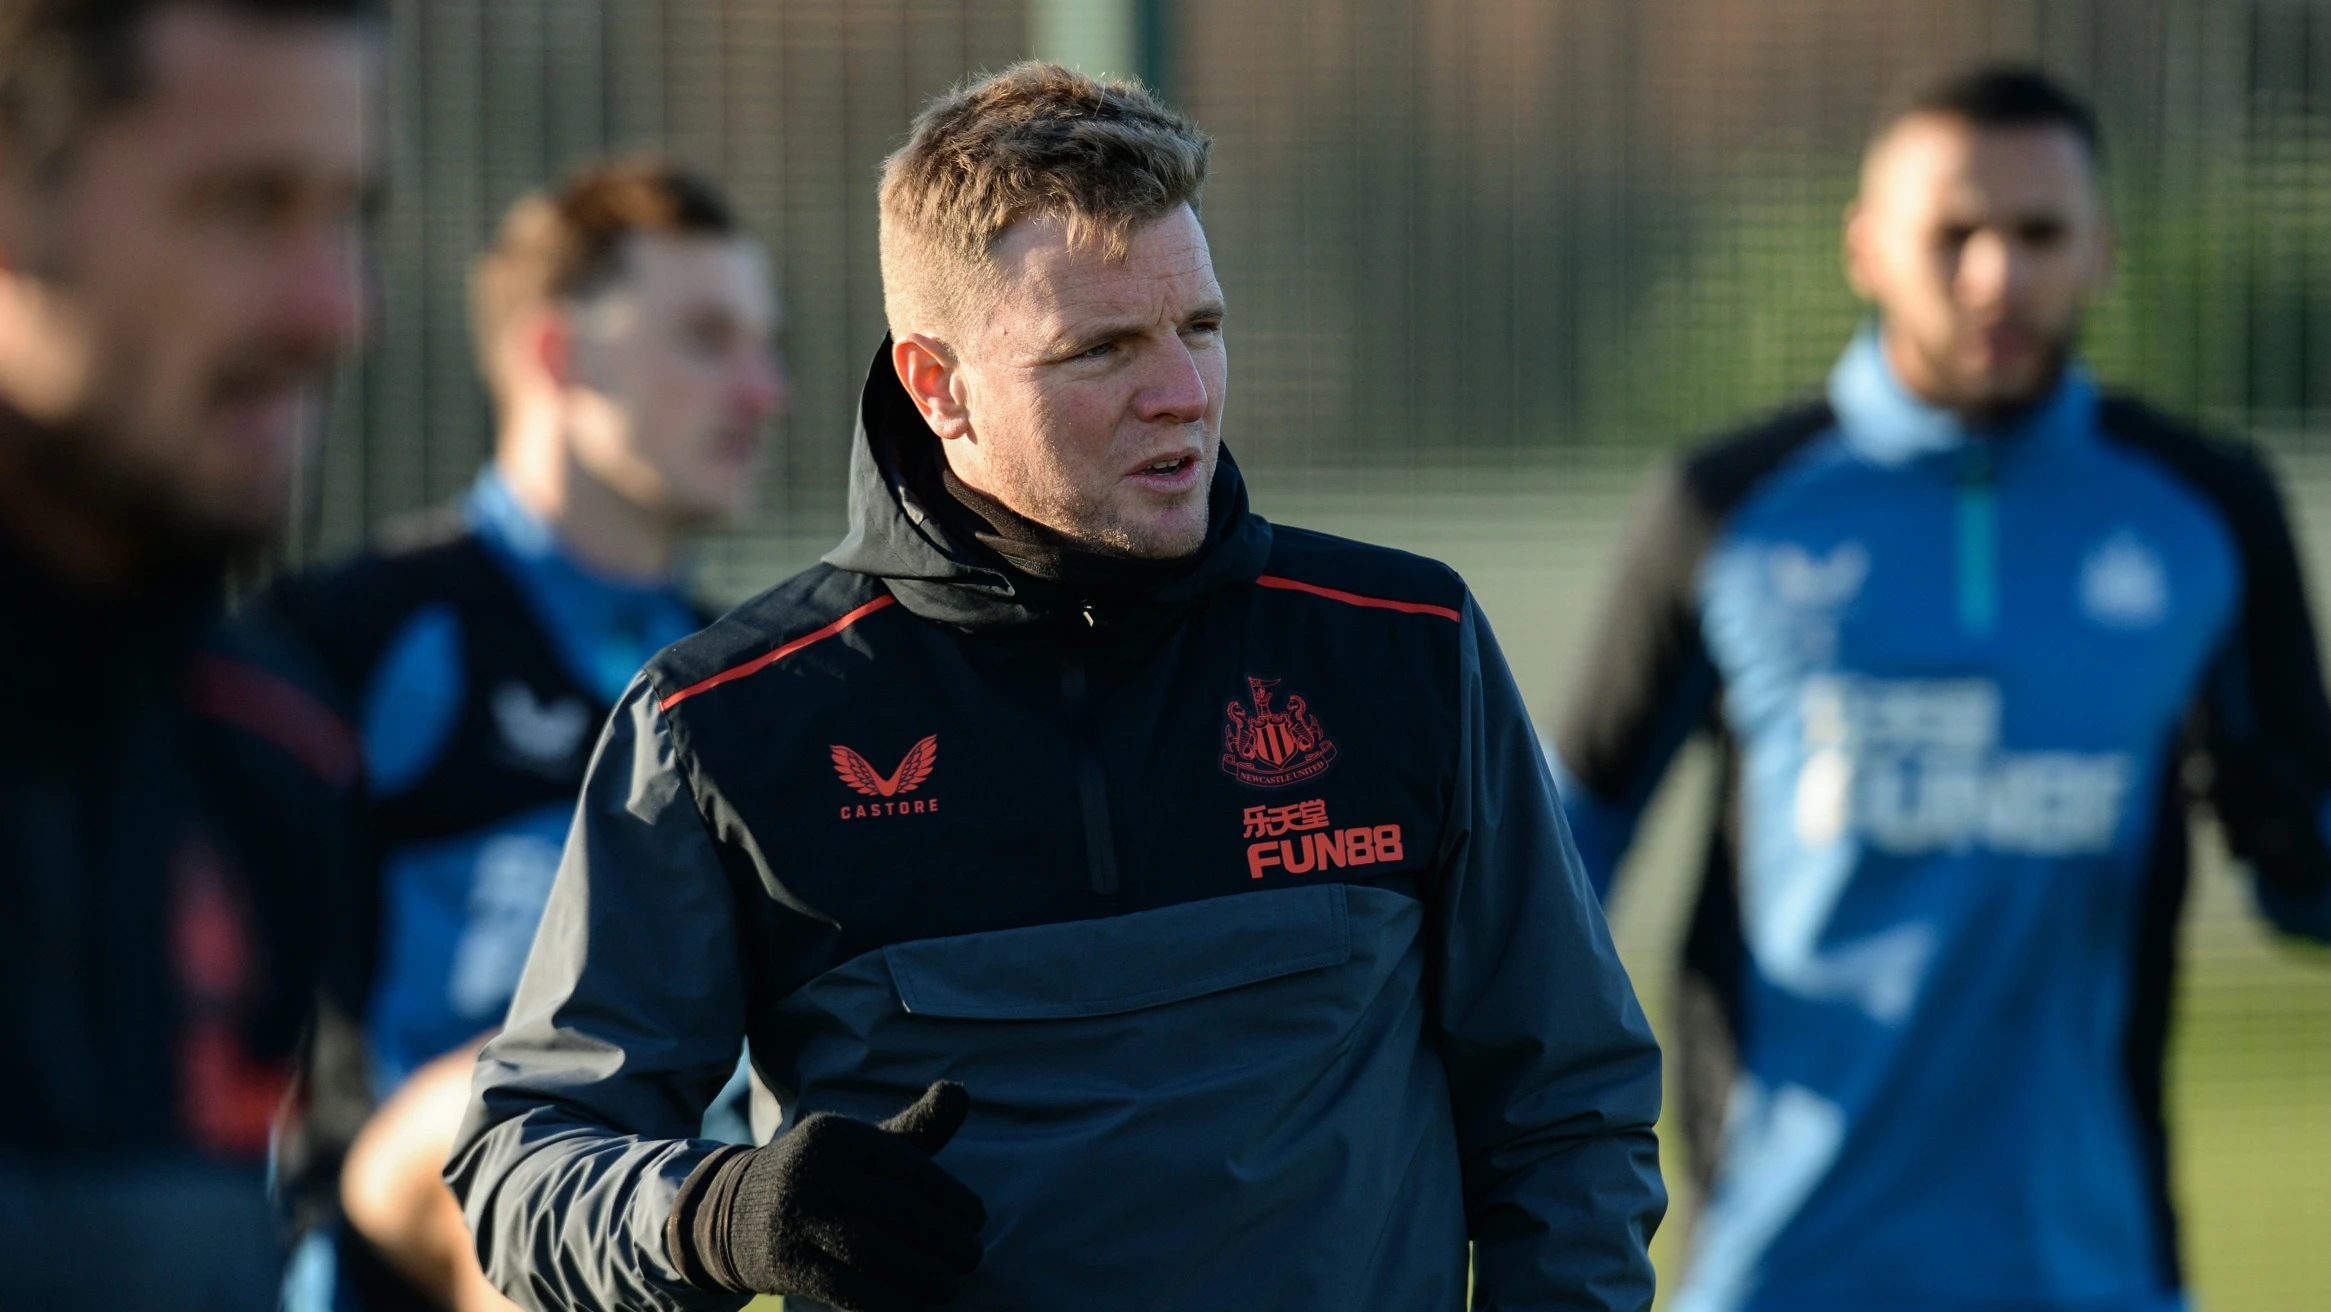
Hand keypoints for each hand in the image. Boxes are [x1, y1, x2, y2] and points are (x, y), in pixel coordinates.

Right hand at [719, 1081, 985, 1310]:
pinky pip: (845, 1289)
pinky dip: (886, 1301)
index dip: (950, 1195)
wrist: (733, 1211)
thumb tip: (959, 1093)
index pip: (907, 1166)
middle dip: (943, 1238)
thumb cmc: (826, 1176)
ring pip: (872, 1251)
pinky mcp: (785, 1263)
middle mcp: (812, 1170)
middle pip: (895, 1209)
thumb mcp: (863, 1145)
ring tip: (950, 1286)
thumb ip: (915, 1126)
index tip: (977, 1220)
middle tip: (973, 1257)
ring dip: (921, 1274)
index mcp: (838, 1135)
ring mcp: (794, 1218)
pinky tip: (914, 1306)